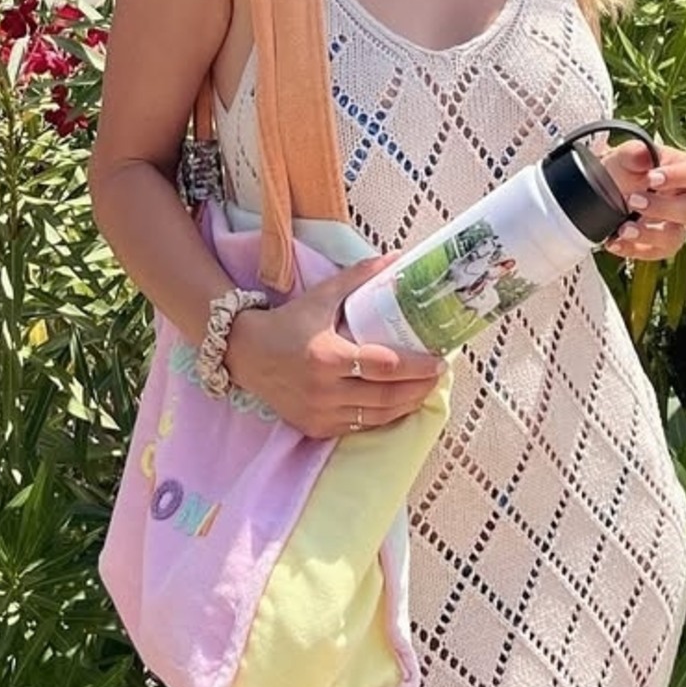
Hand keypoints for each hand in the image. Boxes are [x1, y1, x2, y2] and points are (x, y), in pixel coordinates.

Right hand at [223, 254, 447, 440]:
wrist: (246, 354)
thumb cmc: (288, 322)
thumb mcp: (323, 295)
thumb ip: (360, 276)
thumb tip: (397, 258)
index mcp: (327, 356)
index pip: (385, 366)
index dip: (417, 367)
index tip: (440, 361)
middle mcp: (324, 391)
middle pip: (386, 397)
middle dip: (419, 388)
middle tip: (438, 375)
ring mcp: (319, 413)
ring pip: (375, 417)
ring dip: (405, 406)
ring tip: (424, 390)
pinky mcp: (314, 428)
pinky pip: (357, 427)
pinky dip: (381, 417)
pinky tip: (396, 405)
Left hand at [598, 135, 685, 262]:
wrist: (610, 190)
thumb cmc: (627, 168)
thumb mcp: (625, 155)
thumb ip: (634, 152)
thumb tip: (643, 153)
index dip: (677, 177)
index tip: (652, 178)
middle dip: (660, 207)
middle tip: (633, 200)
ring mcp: (679, 225)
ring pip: (674, 236)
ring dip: (648, 234)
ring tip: (623, 229)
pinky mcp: (663, 245)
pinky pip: (654, 252)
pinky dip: (632, 249)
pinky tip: (614, 242)